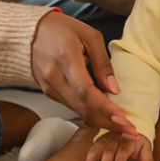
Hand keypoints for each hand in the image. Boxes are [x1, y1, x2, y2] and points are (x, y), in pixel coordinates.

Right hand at [31, 11, 136, 135]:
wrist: (30, 32)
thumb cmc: (62, 29)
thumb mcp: (89, 36)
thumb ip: (102, 63)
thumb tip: (114, 89)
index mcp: (66, 58)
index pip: (85, 90)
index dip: (105, 107)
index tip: (122, 119)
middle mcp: (54, 77)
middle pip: (82, 108)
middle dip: (108, 123)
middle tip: (130, 131)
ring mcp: (48, 87)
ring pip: (77, 111)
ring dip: (100, 121)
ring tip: (122, 127)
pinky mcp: (48, 92)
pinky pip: (71, 106)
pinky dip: (88, 113)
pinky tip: (104, 116)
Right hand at [85, 130, 151, 160]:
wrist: (133, 134)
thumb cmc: (139, 145)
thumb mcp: (145, 150)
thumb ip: (146, 159)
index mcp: (130, 138)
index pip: (123, 150)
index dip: (120, 160)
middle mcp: (117, 136)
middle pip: (110, 151)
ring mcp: (107, 138)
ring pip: (100, 149)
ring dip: (98, 160)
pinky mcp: (100, 141)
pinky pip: (94, 148)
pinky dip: (90, 157)